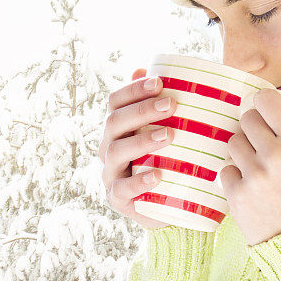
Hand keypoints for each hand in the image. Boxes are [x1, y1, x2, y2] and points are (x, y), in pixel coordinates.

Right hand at [98, 68, 178, 229]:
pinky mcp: (117, 199)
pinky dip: (138, 182)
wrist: (170, 206)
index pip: (116, 101)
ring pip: (116, 151)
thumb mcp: (171, 134)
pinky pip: (122, 189)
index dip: (133, 89)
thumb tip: (169, 74)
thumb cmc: (171, 161)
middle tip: (172, 104)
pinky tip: (157, 175)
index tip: (160, 82)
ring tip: (169, 135)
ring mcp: (110, 173)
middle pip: (114, 122)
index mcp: (118, 127)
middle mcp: (109, 146)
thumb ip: (168, 109)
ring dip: (141, 140)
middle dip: (142, 110)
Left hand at [219, 74, 280, 245]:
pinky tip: (252, 188)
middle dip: (253, 130)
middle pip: (245, 119)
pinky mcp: (237, 194)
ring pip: (232, 142)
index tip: (268, 117)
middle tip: (266, 148)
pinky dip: (235, 177)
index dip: (264, 106)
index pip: (265, 100)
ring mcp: (255, 175)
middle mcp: (277, 155)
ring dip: (243, 153)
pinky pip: (226, 168)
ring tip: (260, 169)